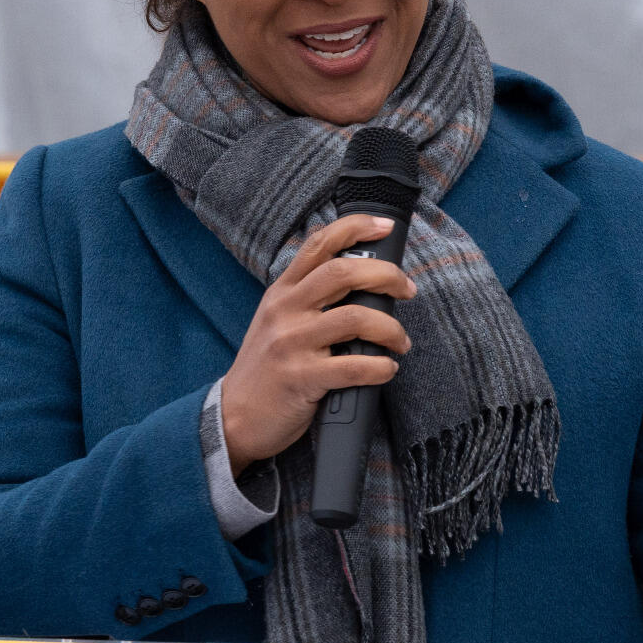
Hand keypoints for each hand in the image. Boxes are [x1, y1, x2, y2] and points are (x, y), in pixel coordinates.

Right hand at [220, 213, 415, 471]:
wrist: (234, 416)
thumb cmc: (266, 367)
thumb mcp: (276, 319)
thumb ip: (307, 296)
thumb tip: (359, 276)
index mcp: (282, 292)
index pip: (318, 244)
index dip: (355, 228)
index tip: (384, 227)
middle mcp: (285, 311)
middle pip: (342, 273)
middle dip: (386, 277)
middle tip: (407, 290)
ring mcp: (291, 344)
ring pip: (354, 318)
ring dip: (390, 329)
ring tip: (400, 342)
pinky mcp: (301, 378)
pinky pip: (352, 367)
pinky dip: (380, 368)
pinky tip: (387, 369)